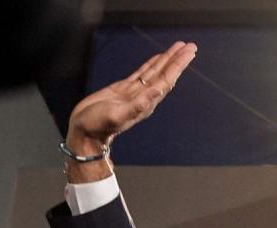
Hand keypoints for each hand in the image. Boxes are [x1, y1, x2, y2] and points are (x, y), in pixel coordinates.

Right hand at [65, 41, 196, 181]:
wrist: (85, 132)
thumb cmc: (98, 126)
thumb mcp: (117, 115)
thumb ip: (138, 105)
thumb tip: (157, 91)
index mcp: (146, 103)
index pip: (166, 80)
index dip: (178, 66)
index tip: (189, 53)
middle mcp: (144, 97)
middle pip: (164, 74)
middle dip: (177, 59)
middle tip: (191, 46)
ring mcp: (135, 92)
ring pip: (155, 71)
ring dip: (167, 59)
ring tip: (179, 47)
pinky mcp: (124, 89)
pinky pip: (142, 73)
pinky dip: (151, 64)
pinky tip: (158, 58)